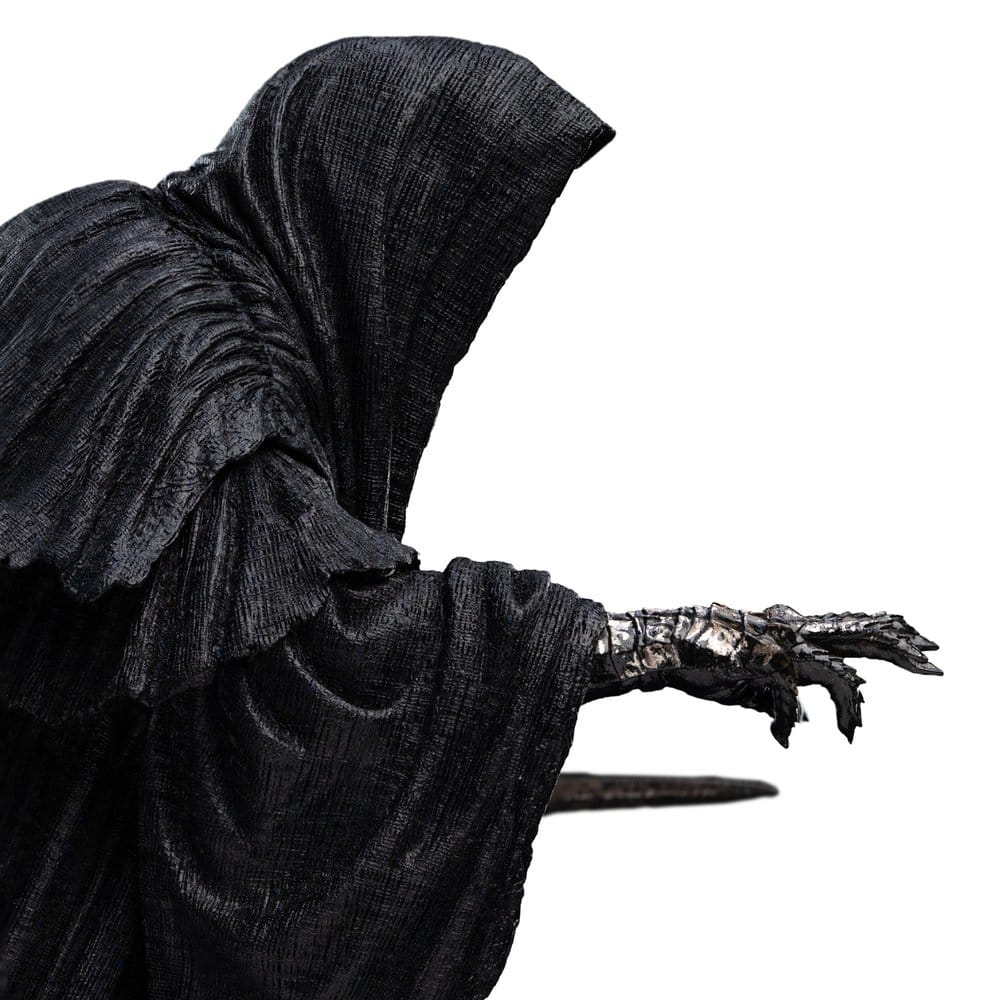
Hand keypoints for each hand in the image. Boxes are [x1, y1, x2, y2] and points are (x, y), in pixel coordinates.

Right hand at [663, 603, 940, 746]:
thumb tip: (804, 719)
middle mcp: (786, 630)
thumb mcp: (744, 686)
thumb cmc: (697, 663)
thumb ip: (776, 699)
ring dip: (850, 703)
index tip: (914, 640)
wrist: (659, 650)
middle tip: (933, 659)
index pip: (844, 627)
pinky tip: (789, 736)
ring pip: (834, 666)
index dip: (882, 630)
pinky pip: (793, 695)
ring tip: (854, 732)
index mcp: (784, 632)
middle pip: (854, 632)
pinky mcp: (762, 660)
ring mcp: (776, 643)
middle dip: (895, 643)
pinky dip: (792, 719)